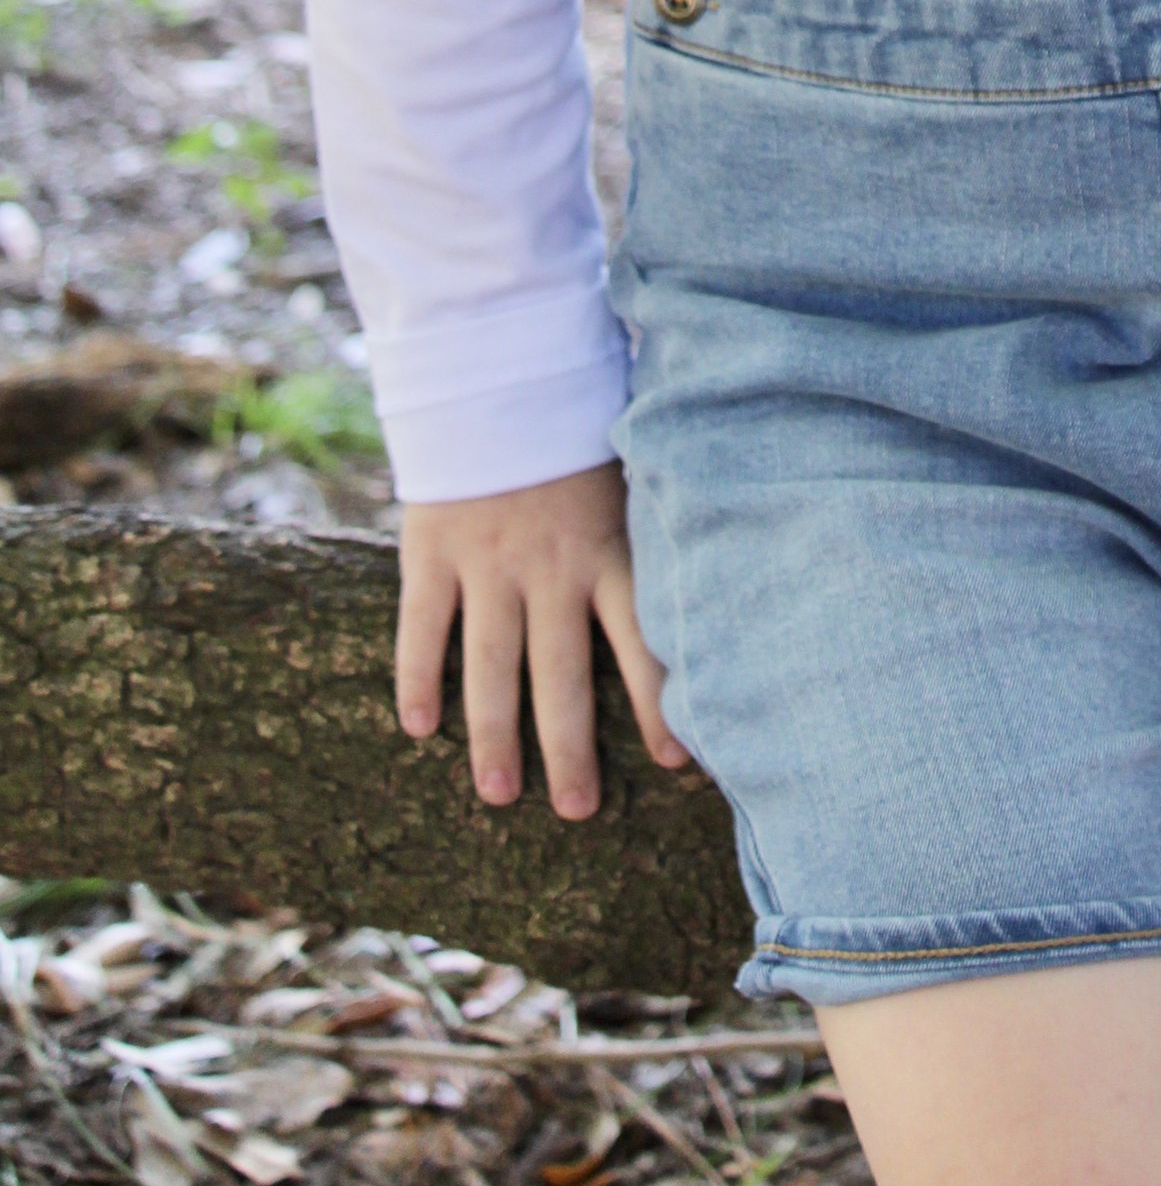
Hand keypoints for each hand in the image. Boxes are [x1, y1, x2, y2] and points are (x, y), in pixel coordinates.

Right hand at [396, 460, 690, 821]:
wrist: (497, 372)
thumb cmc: (576, 430)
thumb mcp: (631, 472)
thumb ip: (657, 529)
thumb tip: (717, 579)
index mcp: (607, 549)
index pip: (641, 639)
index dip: (659, 703)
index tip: (678, 765)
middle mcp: (549, 567)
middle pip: (562, 674)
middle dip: (571, 748)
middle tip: (578, 813)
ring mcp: (487, 563)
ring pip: (493, 665)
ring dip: (494, 735)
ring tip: (498, 795)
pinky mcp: (432, 552)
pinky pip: (423, 626)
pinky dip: (418, 676)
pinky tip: (417, 728)